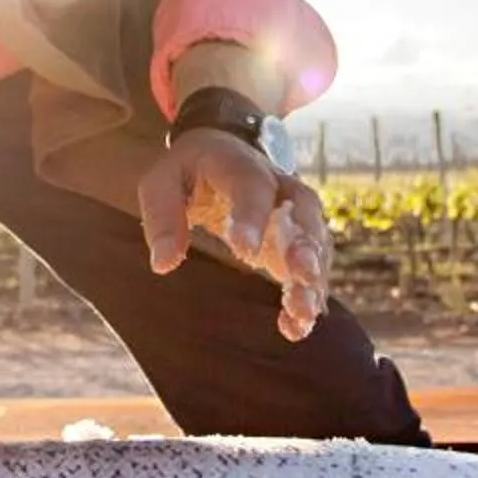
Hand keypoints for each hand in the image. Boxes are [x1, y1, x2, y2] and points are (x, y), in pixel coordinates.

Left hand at [136, 128, 332, 340]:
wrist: (223, 151)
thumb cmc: (188, 171)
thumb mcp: (161, 181)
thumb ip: (162, 217)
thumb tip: (163, 264)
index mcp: (240, 164)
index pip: (252, 186)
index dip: (252, 216)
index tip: (244, 250)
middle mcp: (280, 187)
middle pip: (302, 213)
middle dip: (305, 245)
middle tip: (301, 274)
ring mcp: (296, 215)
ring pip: (316, 244)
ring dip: (313, 279)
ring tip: (303, 313)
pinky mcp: (299, 242)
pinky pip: (313, 268)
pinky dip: (309, 295)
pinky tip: (297, 326)